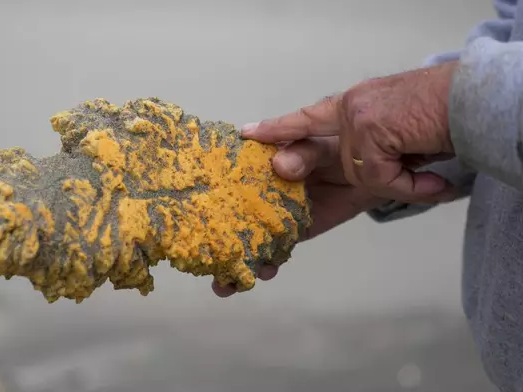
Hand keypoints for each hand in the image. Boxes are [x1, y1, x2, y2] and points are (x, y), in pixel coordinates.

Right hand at [212, 130, 384, 297]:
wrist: (374, 168)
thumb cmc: (340, 145)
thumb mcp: (319, 140)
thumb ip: (301, 152)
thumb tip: (278, 164)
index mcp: (257, 162)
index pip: (225, 175)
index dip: (206, 192)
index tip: (187, 210)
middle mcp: (259, 190)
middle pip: (229, 214)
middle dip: (213, 237)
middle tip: (200, 256)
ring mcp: (276, 214)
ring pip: (249, 237)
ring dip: (236, 259)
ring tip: (224, 282)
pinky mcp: (296, 231)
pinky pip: (278, 249)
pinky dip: (268, 263)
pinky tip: (262, 272)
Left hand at [261, 61, 457, 202]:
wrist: (476, 104)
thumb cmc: (439, 123)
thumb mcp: (395, 145)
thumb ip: (366, 158)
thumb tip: (349, 180)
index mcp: (352, 108)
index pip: (308, 119)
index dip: (279, 127)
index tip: (249, 133)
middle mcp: (351, 106)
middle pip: (315, 148)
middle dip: (299, 162)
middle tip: (278, 168)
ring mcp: (358, 114)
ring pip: (356, 171)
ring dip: (395, 182)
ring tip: (427, 176)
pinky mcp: (370, 127)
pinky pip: (378, 177)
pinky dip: (412, 187)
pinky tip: (435, 182)